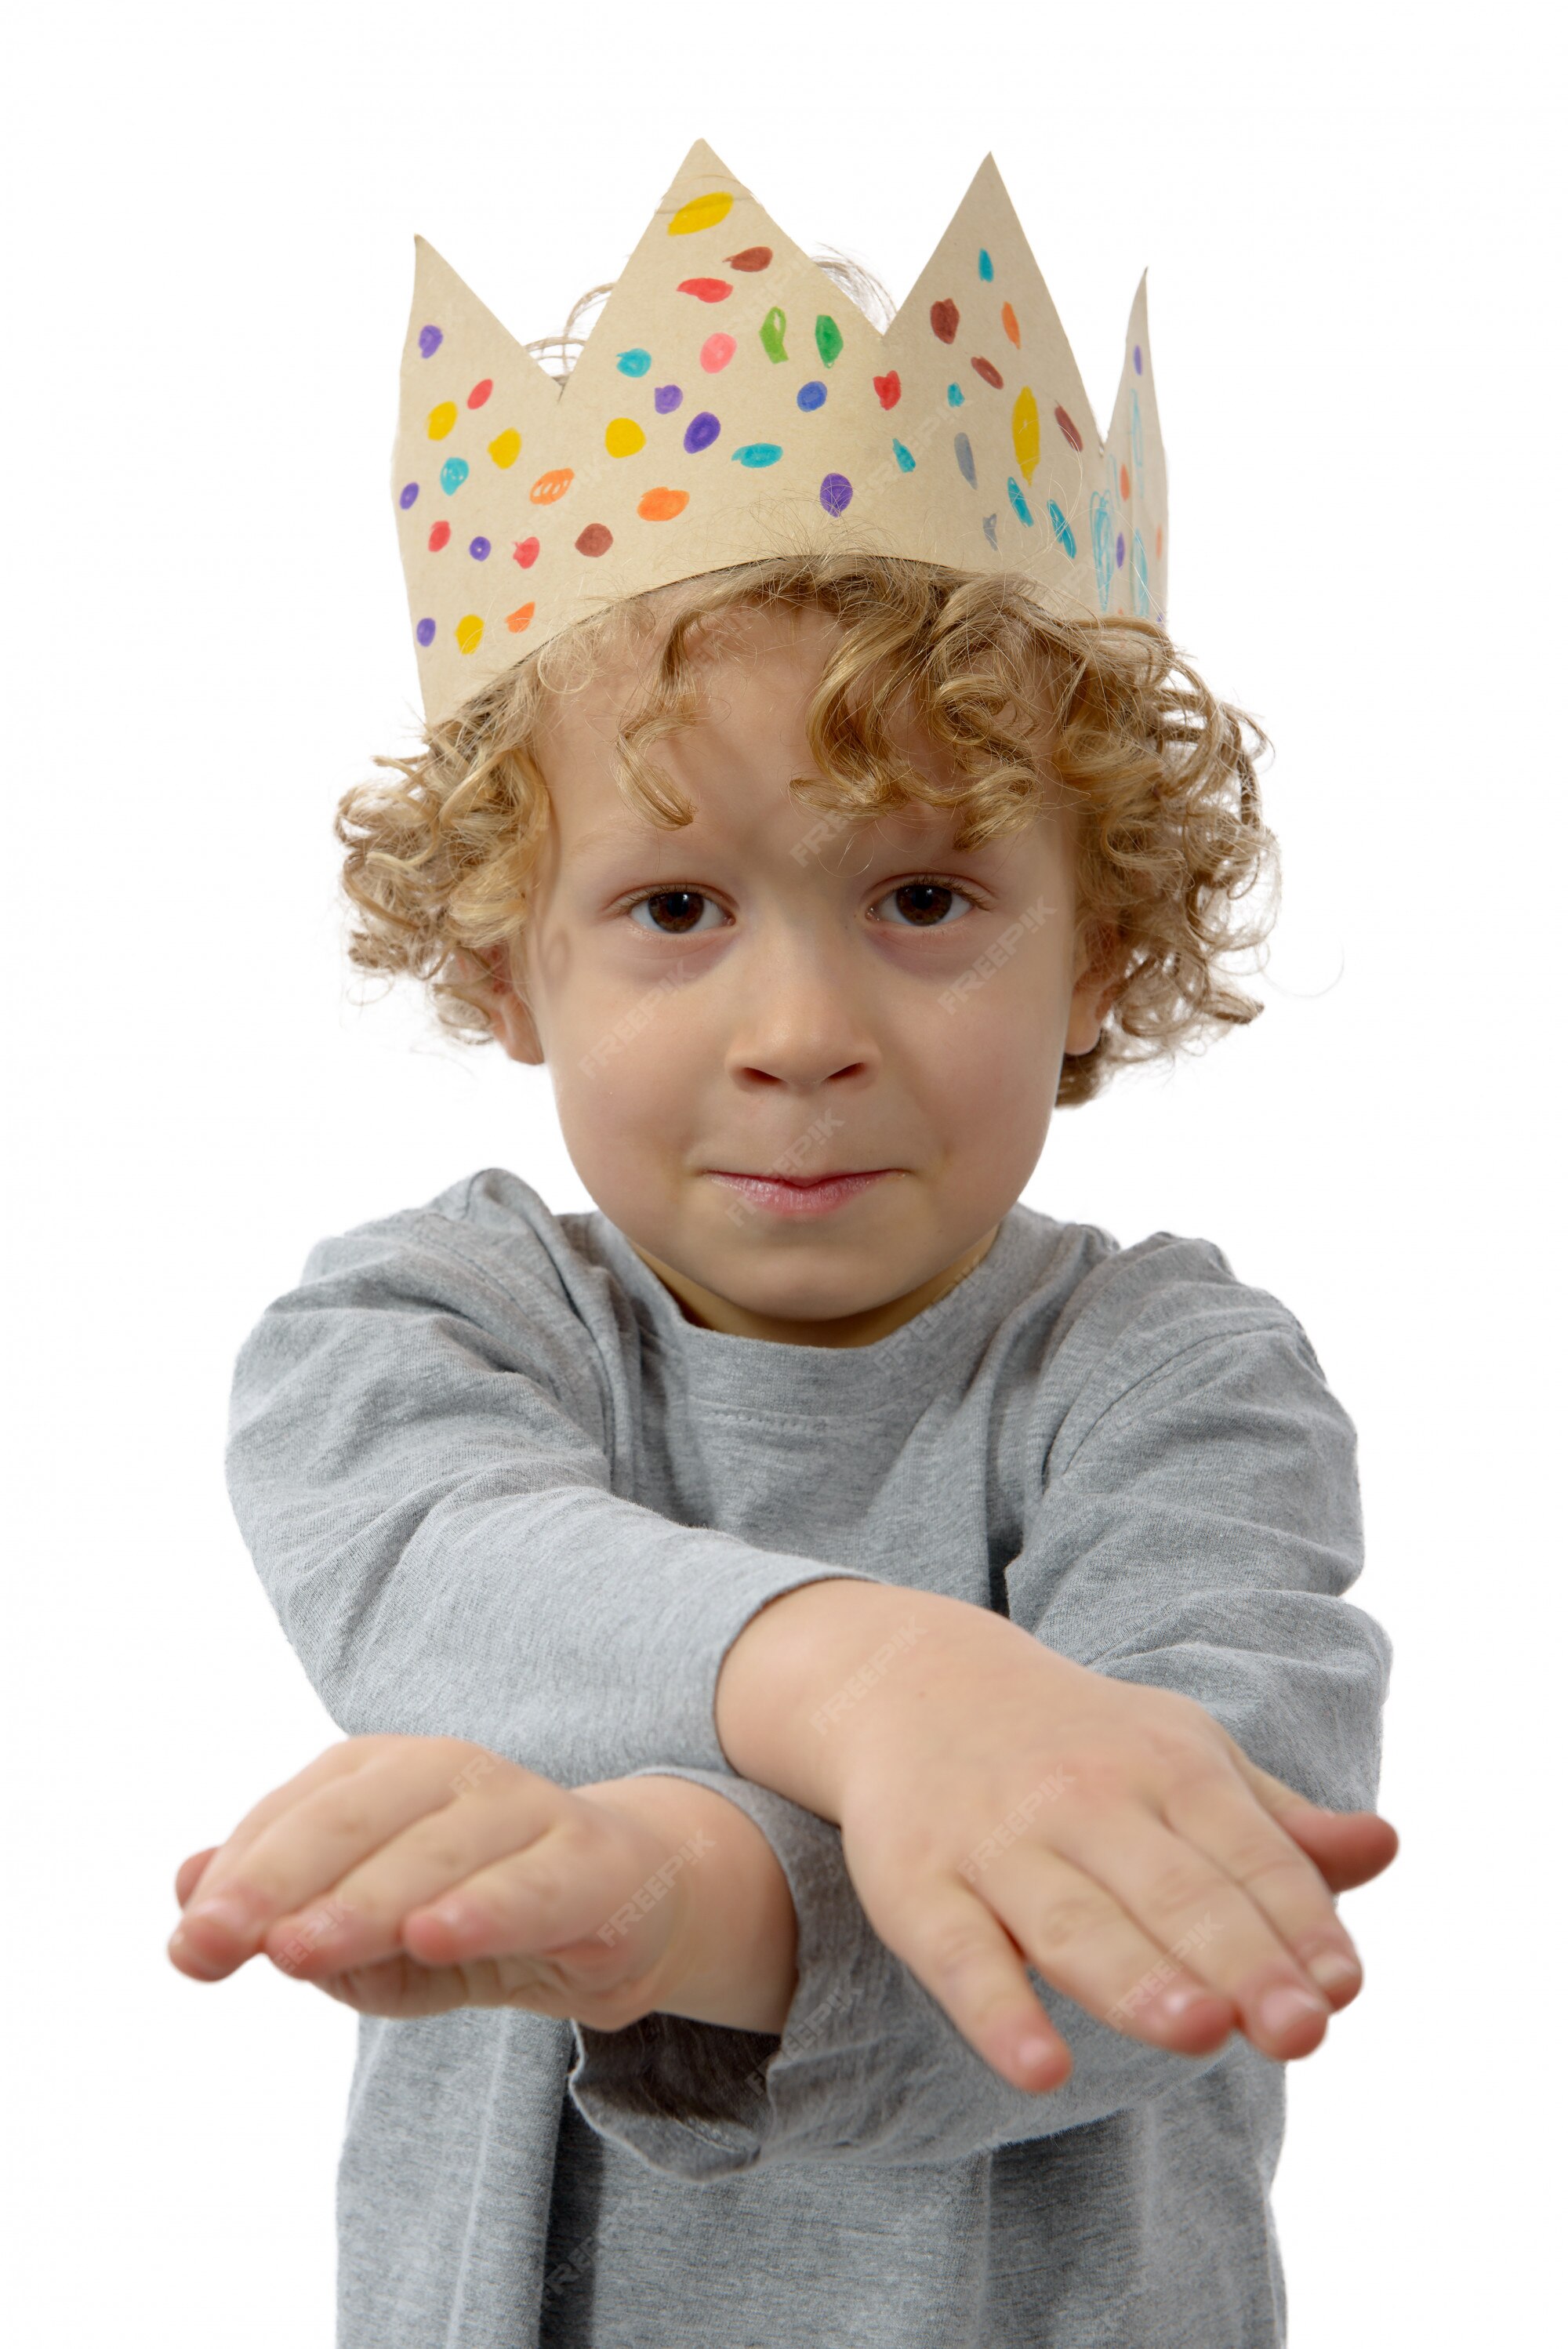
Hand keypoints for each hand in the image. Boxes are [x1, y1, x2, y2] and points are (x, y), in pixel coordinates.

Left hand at [166, 1735, 727, 2028]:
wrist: (620, 1910)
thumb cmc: (468, 1913)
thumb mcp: (362, 1928)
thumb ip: (275, 1909)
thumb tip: (183, 1889)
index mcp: (385, 1774)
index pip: (299, 1814)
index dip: (241, 1874)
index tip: (189, 1943)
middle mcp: (453, 1773)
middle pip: (357, 1816)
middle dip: (280, 1878)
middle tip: (215, 1941)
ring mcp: (527, 1811)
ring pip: (440, 1850)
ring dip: (365, 1899)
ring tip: (301, 1949)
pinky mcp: (594, 1865)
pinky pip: (535, 1885)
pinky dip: (485, 1907)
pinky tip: (433, 1936)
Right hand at [716, 1582, 1399, 2095]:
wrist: (909, 1679)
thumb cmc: (1077, 1743)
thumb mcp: (1182, 1757)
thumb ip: (1277, 1825)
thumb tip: (1384, 1849)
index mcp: (1165, 1765)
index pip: (1247, 1852)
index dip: (1297, 1920)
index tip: (1341, 1988)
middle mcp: (1084, 1797)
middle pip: (1172, 1891)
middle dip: (1239, 1958)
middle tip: (1300, 2030)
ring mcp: (996, 1842)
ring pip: (1073, 1922)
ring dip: (1136, 1977)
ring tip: (1199, 2030)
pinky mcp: (916, 1884)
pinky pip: (958, 1956)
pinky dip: (996, 2012)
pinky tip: (1039, 2067)